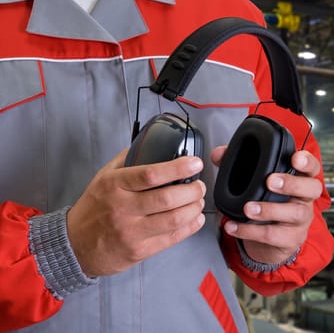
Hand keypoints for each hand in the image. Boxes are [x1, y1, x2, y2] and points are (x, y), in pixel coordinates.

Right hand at [67, 149, 206, 276]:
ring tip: (198, 201)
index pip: (150, 174)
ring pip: (174, 219)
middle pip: (168, 198)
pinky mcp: (139, 251)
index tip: (195, 163)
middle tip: (199, 186)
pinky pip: (173, 238)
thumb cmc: (93, 209)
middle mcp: (122, 208)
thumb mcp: (103, 178)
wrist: (74, 246)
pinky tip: (196, 218)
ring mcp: (131, 232)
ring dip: (194, 208)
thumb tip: (151, 142)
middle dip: (192, 190)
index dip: (178, 168)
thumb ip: (127, 160)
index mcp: (114, 186)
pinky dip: (190, 227)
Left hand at [211, 146, 321, 263]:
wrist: (270, 241)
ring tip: (248, 208)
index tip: (295, 158)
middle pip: (311, 188)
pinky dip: (250, 231)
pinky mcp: (291, 239)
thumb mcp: (256, 183)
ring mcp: (301, 220)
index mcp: (300, 180)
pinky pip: (273, 235)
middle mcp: (305, 199)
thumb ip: (238, 165)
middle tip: (270, 181)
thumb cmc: (267, 205)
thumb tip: (219, 154)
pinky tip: (234, 226)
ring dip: (269, 210)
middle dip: (291, 183)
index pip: (312, 168)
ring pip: (294, 213)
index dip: (307, 162)